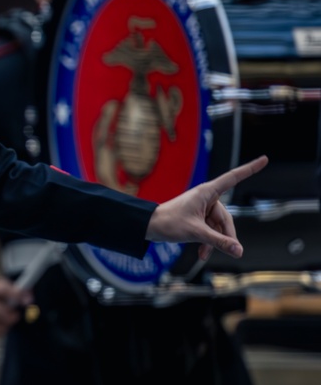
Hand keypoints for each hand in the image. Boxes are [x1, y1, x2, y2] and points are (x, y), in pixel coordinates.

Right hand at [0, 276, 32, 339]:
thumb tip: (29, 299)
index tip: (28, 301)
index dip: (18, 296)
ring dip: (6, 325)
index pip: (4, 290)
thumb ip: (13, 290)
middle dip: (13, 315)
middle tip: (13, 314)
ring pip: (1, 327)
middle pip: (5, 314)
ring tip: (3, 320)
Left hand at [146, 155, 267, 259]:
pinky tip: (202, 254)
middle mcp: (206, 198)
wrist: (149, 227)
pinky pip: (210, 231)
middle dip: (225, 236)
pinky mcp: (198, 218)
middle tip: (231, 251)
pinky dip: (208, 242)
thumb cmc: (168, 222)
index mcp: (206, 192)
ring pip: (218, 227)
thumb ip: (219, 242)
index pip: (233, 178)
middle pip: (226, 218)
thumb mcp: (196, 233)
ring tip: (204, 254)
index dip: (250, 169)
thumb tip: (239, 250)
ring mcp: (202, 209)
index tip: (264, 159)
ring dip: (214, 242)